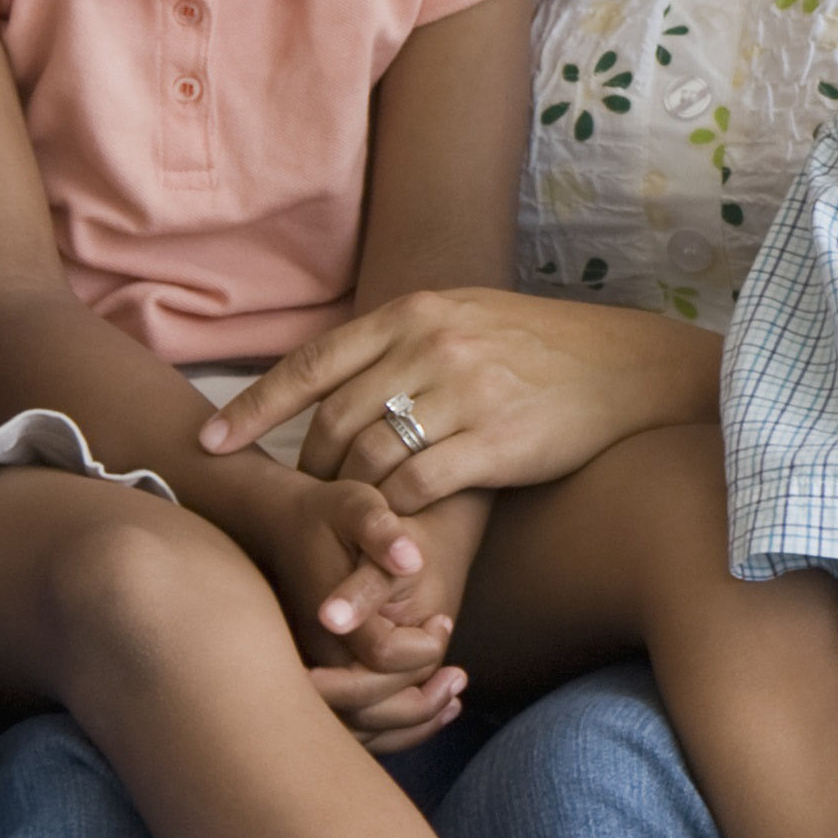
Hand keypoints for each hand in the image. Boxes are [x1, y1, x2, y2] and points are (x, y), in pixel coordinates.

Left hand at [204, 288, 716, 511]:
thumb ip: (400, 340)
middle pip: (332, 420)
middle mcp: (431, 346)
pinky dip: (393, 511)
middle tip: (301, 502)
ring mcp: (464, 393)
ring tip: (344, 521)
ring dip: (347, 497)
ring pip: (368, 457)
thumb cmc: (541, 348)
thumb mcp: (464, 318)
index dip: (253, 409)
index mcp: (414, 313)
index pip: (312, 364)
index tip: (211, 444)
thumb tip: (331, 374)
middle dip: (306, 469)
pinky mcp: (496, 442)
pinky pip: (416, 486)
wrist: (626, 367)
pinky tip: (394, 525)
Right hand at [247, 473, 467, 739]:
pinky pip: (353, 725)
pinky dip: (393, 729)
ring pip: (361, 727)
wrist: (280, 525)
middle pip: (371, 709)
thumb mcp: (355, 505)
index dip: (425, 644)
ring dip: (413, 721)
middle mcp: (315, 655)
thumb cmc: (327, 515)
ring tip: (453, 697)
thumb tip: (411, 560)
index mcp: (329, 618)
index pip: (385, 657)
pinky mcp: (315, 679)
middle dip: (423, 700)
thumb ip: (380, 530)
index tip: (443, 620)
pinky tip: (431, 709)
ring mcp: (311, 672)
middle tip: (460, 678)